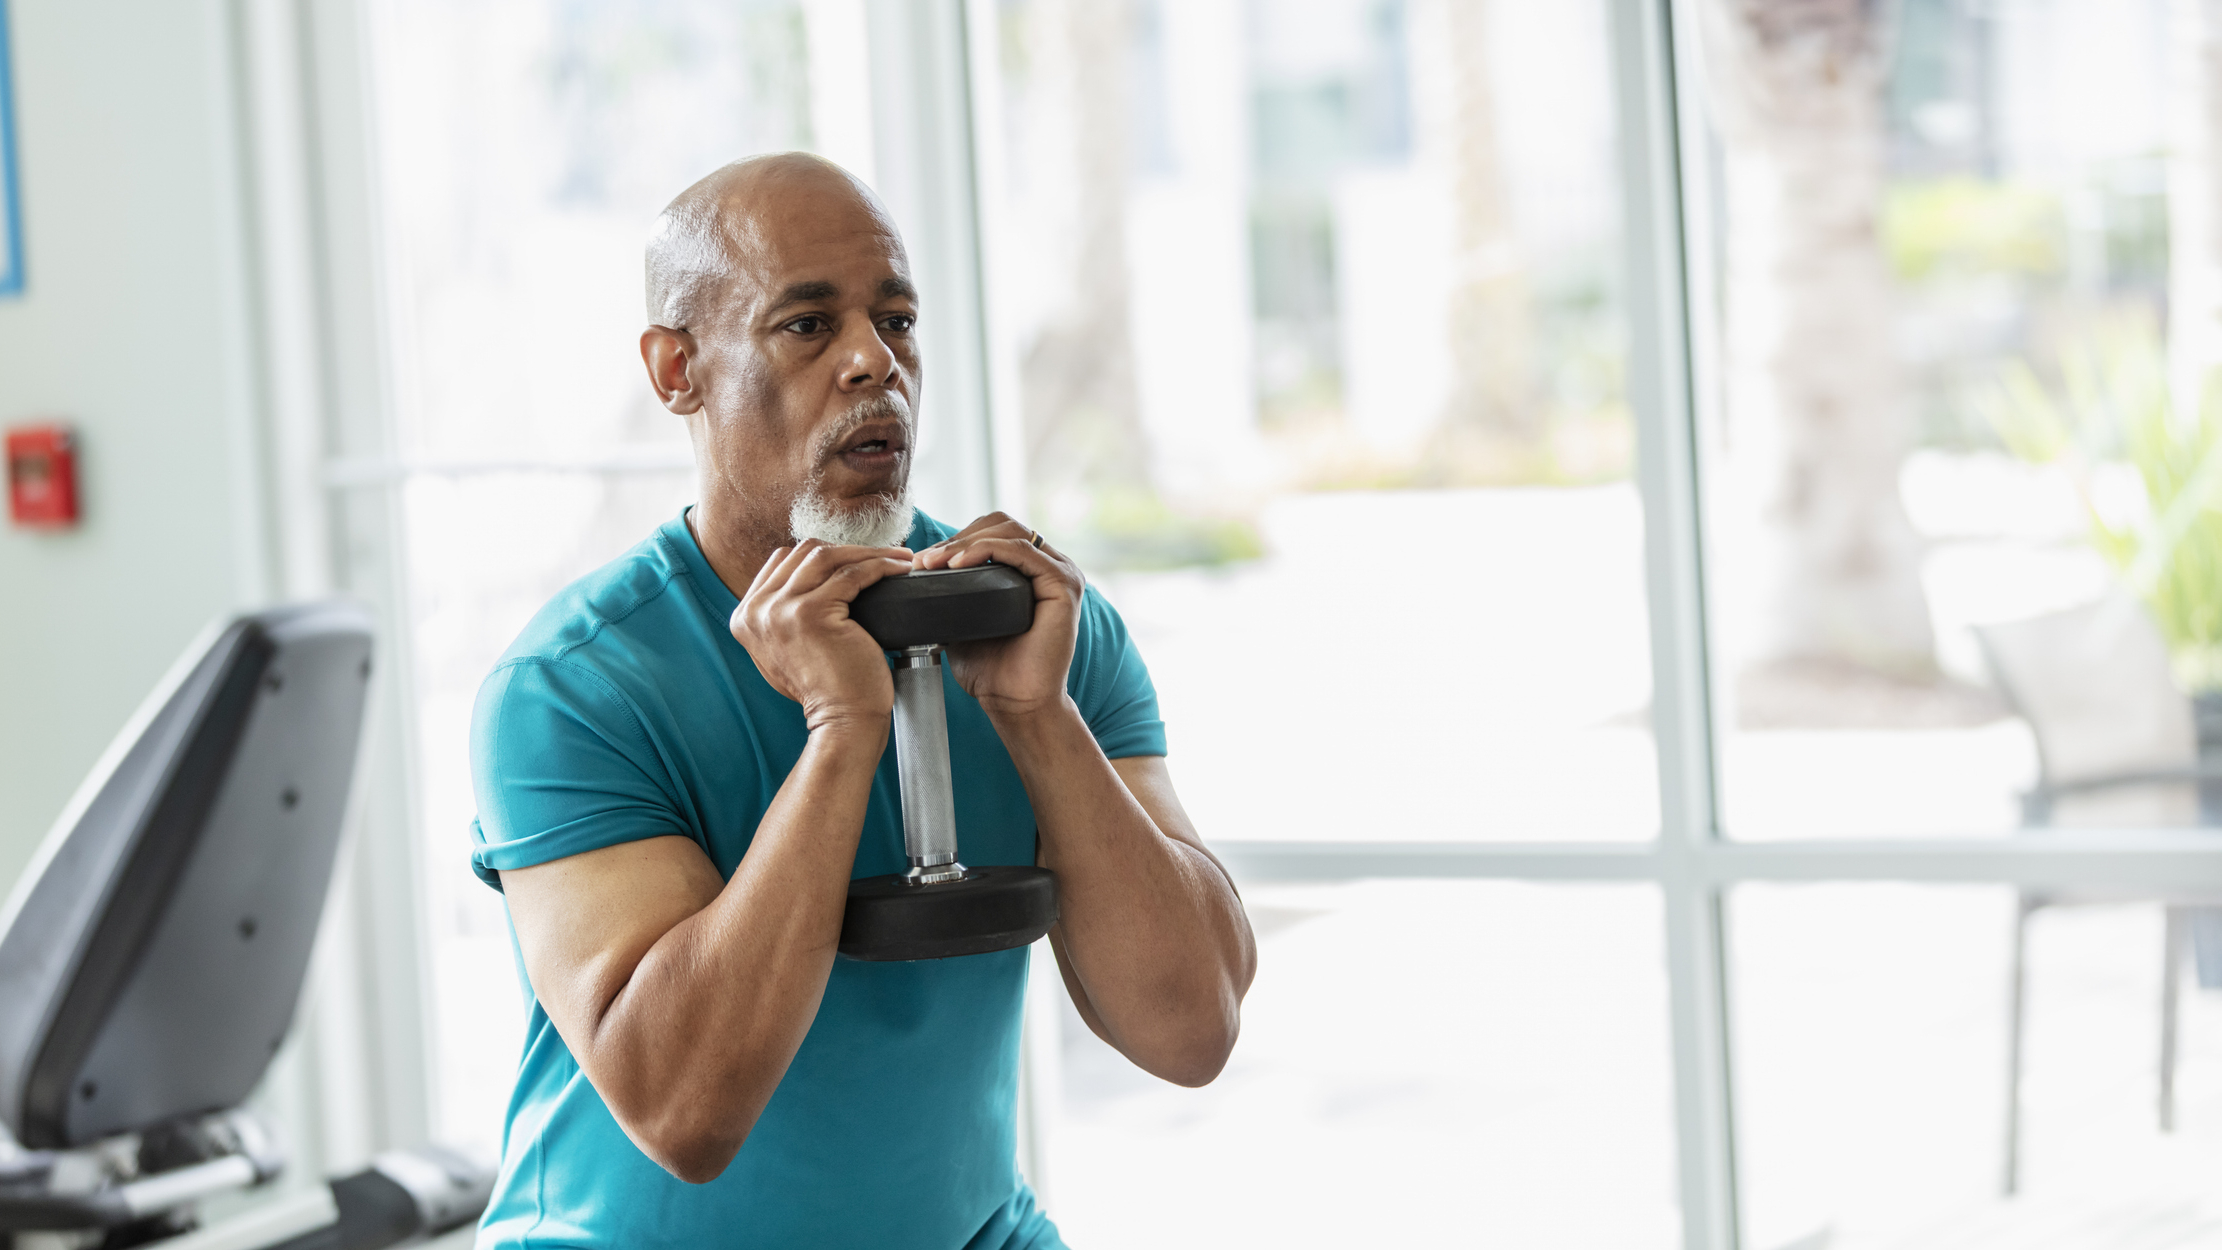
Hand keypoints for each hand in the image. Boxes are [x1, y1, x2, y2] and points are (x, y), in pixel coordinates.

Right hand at [731, 540, 913, 731]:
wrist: (842, 722)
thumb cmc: (827, 688)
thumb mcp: (788, 648)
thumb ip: (783, 614)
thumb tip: (806, 576)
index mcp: (746, 617)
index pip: (784, 561)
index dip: (824, 554)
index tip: (856, 559)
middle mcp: (756, 611)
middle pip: (804, 553)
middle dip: (848, 549)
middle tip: (885, 555)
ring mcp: (780, 610)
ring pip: (827, 556)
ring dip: (868, 552)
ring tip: (898, 558)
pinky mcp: (811, 613)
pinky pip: (852, 574)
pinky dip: (881, 566)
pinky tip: (899, 569)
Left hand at [912, 513, 1084, 720]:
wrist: (1015, 704)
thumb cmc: (992, 669)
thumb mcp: (963, 621)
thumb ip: (951, 593)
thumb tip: (913, 571)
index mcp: (1030, 570)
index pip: (993, 532)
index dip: (956, 538)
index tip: (921, 561)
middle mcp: (1050, 565)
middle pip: (1001, 523)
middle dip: (958, 537)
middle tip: (924, 561)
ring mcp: (1061, 572)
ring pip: (1009, 532)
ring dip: (966, 542)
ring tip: (934, 563)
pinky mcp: (1064, 585)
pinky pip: (1022, 551)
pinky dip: (987, 550)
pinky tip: (959, 564)